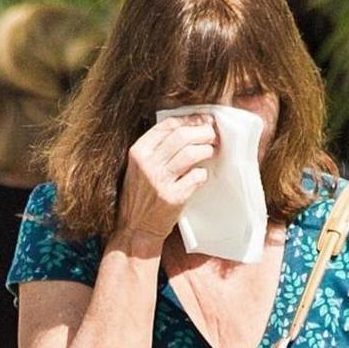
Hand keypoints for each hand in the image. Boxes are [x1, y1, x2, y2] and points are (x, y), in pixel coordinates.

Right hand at [115, 114, 216, 239]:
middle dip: (203, 132)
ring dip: (206, 149)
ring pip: (192, 153)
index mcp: (138, 152)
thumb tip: (188, 127)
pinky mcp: (173, 197)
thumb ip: (156, 148)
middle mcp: (147, 164)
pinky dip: (203, 174)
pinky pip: (197, 177)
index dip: (190, 119)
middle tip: (213, 135)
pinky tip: (201, 175)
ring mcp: (160, 181)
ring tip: (211, 151)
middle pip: (182, 136)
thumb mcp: (138, 167)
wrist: (135, 228)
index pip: (167, 124)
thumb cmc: (140, 195)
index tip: (204, 119)